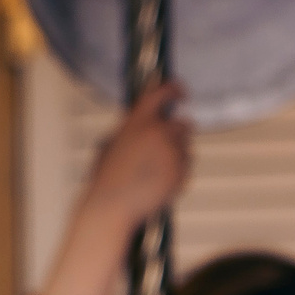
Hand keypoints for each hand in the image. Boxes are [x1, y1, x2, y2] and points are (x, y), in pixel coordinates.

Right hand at [81, 81, 191, 232]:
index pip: (162, 93)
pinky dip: (177, 175)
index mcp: (138, 121)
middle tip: (167, 147)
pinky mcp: (179, 171)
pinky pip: (186, 168)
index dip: (174, 89)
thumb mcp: (113, 143)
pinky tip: (158, 184)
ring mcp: (171, 152)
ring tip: (155, 172)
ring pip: (186, 148)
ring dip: (177, 156)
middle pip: (183, 125)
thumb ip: (133, 129)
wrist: (112, 205)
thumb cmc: (107, 178)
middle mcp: (158, 132)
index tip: (180, 92)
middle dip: (178, 134)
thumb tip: (145, 124)